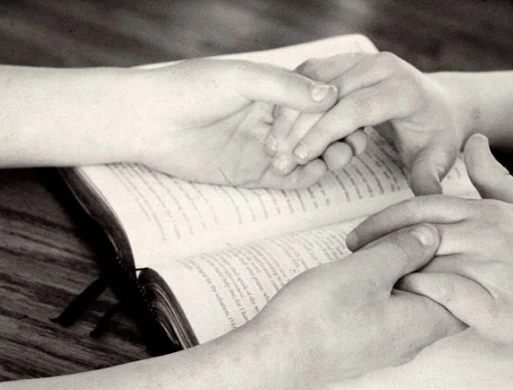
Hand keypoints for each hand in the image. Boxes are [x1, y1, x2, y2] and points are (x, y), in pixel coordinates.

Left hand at [124, 59, 338, 187]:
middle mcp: (273, 120)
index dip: (338, 110)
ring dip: (328, 156)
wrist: (148, 121)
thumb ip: (286, 88)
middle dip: (339, 135)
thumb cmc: (190, 88)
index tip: (355, 114)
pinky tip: (318, 170)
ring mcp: (265, 148)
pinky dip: (308, 176)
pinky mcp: (253, 173)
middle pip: (319, 131)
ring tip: (339, 155)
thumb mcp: (242, 78)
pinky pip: (289, 179)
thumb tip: (330, 95)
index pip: (317, 102)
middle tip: (354, 141)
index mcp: (272, 92)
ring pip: (309, 156)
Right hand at [253, 223, 464, 384]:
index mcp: (421, 324)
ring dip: (405, 276)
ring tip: (386, 248)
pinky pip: (390, 314)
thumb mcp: (367, 270)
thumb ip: (405, 250)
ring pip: (413, 305)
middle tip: (413, 235)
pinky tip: (367, 271)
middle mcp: (410, 341)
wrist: (275, 356)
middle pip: (439, 298)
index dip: (460, 262)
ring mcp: (386, 346)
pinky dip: (388, 289)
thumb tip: (432, 236)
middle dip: (432, 265)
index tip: (443, 234)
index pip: (466, 296)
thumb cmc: (321, 315)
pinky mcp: (364, 344)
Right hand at [265, 52, 472, 194]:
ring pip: (313, 80)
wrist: (438, 104)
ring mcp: (361, 60)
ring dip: (289, 111)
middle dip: (299, 126)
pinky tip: (279, 126)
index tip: (300, 157)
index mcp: (402, 88)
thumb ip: (429, 177)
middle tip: (277, 156)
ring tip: (272, 144)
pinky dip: (292, 98)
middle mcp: (380, 67)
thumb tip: (428, 198)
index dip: (324, 133)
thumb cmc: (436, 134)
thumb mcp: (438, 157)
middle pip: (328, 94)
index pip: (355, 108)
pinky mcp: (346, 61)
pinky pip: (310, 74)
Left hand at [346, 134, 512, 371]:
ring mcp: (489, 269)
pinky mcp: (492, 307)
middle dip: (374, 245)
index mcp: (486, 212)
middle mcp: (485, 235)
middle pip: (412, 234)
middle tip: (348, 258)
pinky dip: (415, 297)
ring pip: (421, 263)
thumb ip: (494, 177)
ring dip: (389, 273)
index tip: (357, 235)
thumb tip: (474, 140)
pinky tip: (397, 305)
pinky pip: (441, 297)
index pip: (420, 208)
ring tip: (362, 286)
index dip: (382, 220)